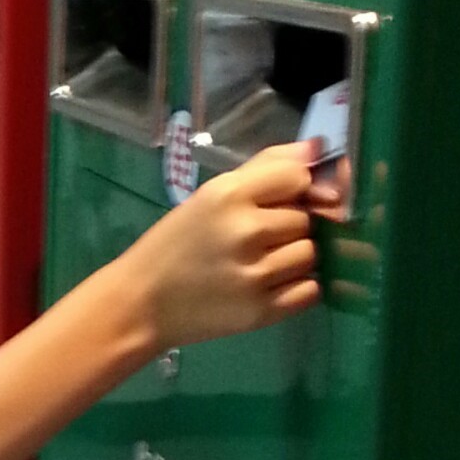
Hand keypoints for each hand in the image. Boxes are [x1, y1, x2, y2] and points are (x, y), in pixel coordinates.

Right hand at [124, 143, 338, 355]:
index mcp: (228, 195)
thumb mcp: (210, 195)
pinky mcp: (262, 312)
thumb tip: (318, 147)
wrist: (142, 304)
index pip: (298, 176)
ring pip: (311, 254)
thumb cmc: (175, 245)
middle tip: (257, 239)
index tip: (276, 201)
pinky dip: (298, 287)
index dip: (294, 188)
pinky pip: (310, 290)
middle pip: (307, 218)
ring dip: (294, 258)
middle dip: (290, 226)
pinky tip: (271, 285)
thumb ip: (266, 167)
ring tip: (263, 263)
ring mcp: (256, 275)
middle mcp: (246, 231)